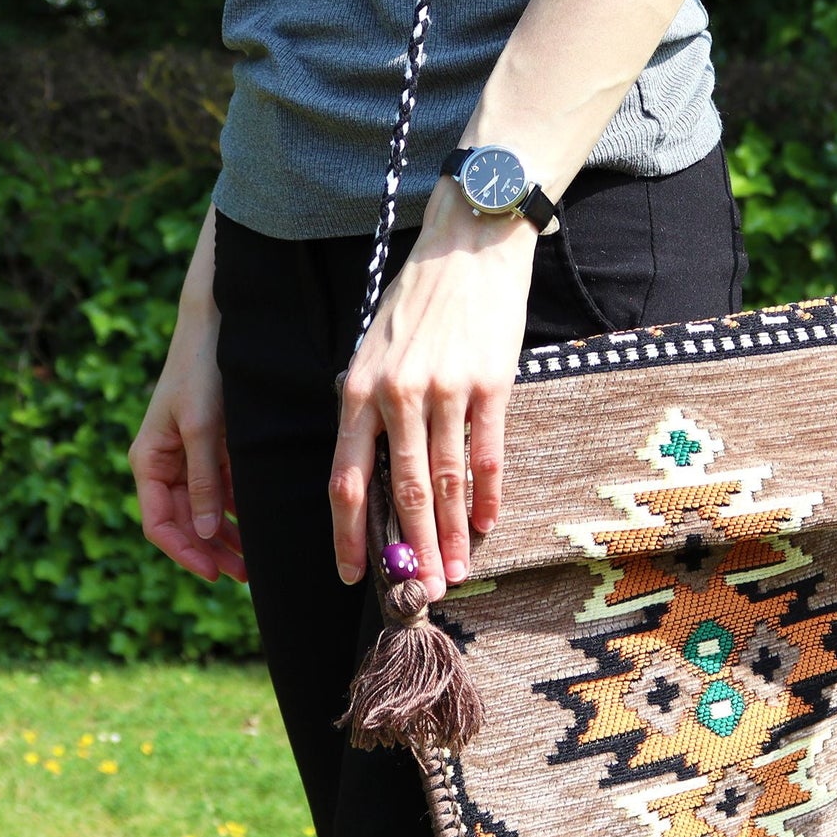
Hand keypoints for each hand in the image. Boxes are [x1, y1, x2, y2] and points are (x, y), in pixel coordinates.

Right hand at [128, 210, 246, 584]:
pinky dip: (236, 511)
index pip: (158, 524)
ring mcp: (187, 458)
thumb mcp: (202, 428)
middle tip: (245, 575)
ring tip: (254, 561)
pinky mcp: (211, 448)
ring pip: (203, 512)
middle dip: (210, 552)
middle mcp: (164, 464)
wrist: (216, 327)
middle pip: (183, 524)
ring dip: (225, 537)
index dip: (185, 554)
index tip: (215, 575)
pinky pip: (220, 491)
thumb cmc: (201, 373)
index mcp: (148, 461)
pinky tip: (260, 526)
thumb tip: (202, 533)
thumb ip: (202, 480)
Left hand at [330, 180, 535, 601]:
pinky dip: (488, 495)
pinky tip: (487, 526)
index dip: (349, 535)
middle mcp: (396, 394)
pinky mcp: (490, 383)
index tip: (354, 577)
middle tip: (417, 594)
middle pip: (399, 493)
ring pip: (444, 482)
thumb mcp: (373, 349)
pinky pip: (488, 454)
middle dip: (408, 552)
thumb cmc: (418, 300)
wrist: (469, 242)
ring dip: (450, 535)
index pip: (346, 480)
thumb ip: (368, 408)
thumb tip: (373, 477)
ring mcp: (445, 390)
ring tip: (454, 574)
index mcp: (355, 389)